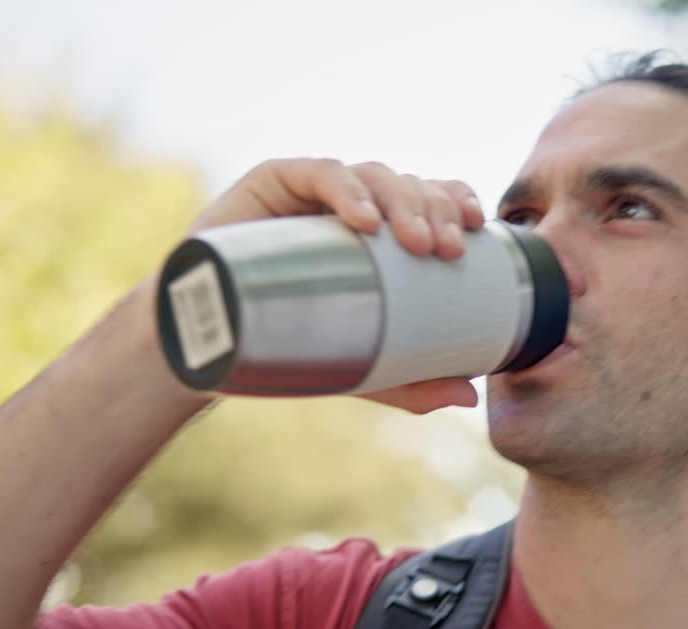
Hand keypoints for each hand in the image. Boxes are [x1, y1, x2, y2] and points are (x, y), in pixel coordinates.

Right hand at [187, 158, 486, 412]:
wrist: (208, 343)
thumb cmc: (290, 342)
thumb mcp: (361, 366)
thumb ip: (411, 381)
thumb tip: (468, 396)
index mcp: (381, 231)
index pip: (431, 198)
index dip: (457, 199)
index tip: (479, 228)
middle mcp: (352, 204)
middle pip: (409, 186)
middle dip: (436, 211)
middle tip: (450, 252)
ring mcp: (314, 190)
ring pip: (373, 175)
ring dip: (403, 203)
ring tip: (417, 244)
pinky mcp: (274, 181)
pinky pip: (319, 173)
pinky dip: (348, 191)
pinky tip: (366, 221)